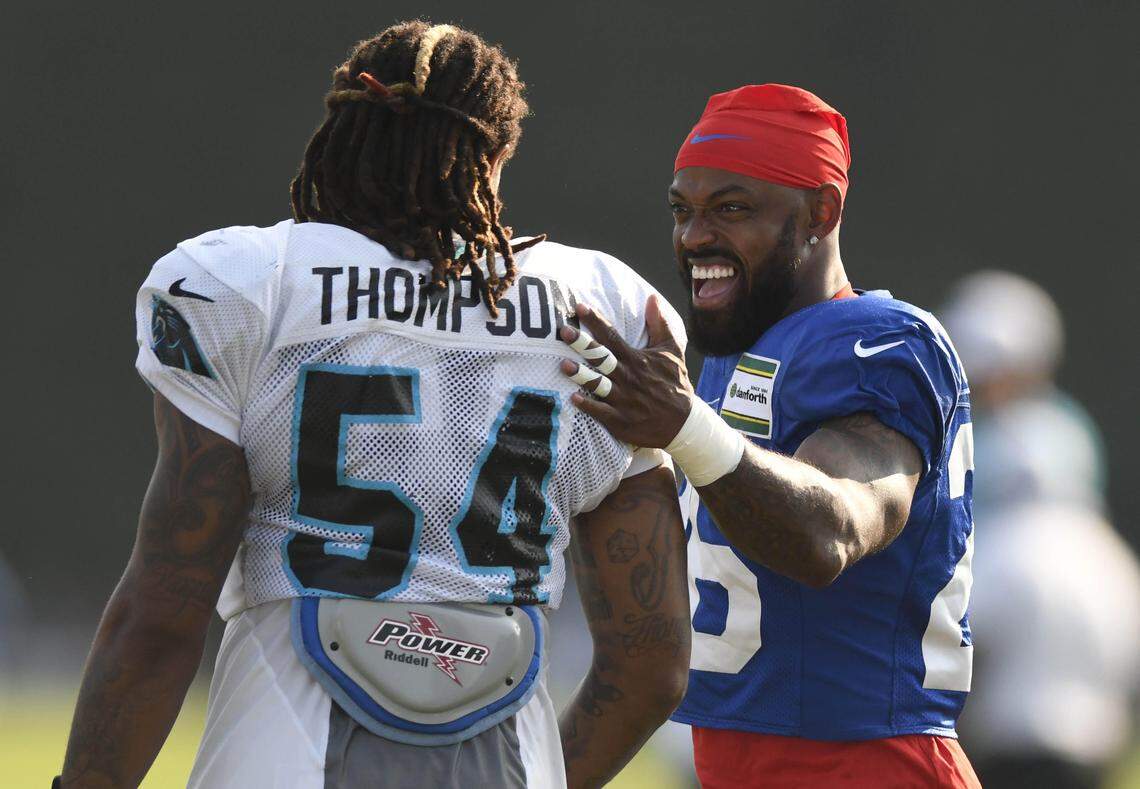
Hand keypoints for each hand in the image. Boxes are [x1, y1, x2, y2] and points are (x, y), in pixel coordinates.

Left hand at [559, 295, 693, 448]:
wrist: (684, 422)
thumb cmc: (675, 383)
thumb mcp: (672, 351)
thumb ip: (660, 324)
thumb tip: (652, 298)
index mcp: (637, 359)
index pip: (612, 336)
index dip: (596, 321)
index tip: (580, 307)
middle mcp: (628, 377)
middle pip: (601, 357)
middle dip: (582, 344)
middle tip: (564, 331)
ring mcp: (624, 399)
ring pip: (598, 384)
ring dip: (581, 375)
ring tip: (563, 365)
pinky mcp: (621, 420)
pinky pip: (601, 412)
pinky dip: (587, 406)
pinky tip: (573, 398)